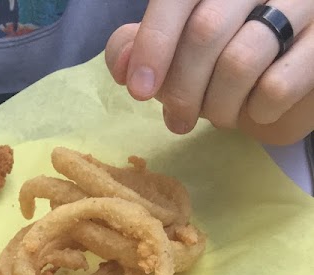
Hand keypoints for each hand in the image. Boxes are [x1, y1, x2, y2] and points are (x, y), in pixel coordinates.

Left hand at [106, 1, 313, 143]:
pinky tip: (259, 109)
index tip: (139, 89)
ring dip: (218, 106)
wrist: (294, 75)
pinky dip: (256, 112)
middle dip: (181, 89)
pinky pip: (275, 87)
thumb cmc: (233, 54)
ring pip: (239, 62)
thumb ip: (147, 45)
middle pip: (204, 31)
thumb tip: (122, 66)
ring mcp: (303, 4)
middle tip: (177, 120)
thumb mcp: (185, 47)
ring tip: (219, 114)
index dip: (154, 42)